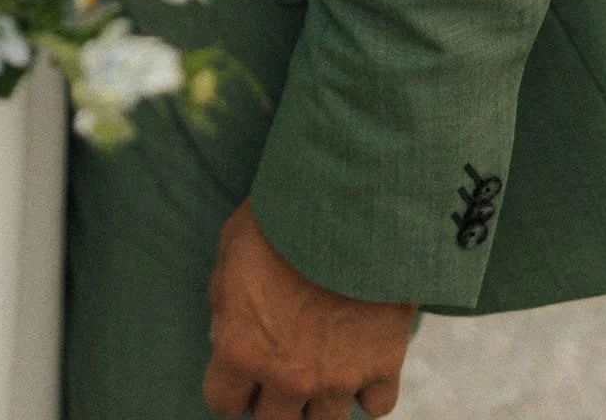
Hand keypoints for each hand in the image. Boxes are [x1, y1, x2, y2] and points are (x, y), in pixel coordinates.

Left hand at [204, 201, 415, 419]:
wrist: (348, 206)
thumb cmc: (280, 219)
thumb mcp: (230, 250)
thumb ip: (224, 302)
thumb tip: (225, 331)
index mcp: (241, 349)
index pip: (223, 402)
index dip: (230, 387)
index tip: (239, 371)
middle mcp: (287, 377)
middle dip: (271, 402)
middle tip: (278, 371)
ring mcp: (337, 378)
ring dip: (318, 403)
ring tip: (318, 370)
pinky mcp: (382, 367)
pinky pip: (375, 406)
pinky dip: (367, 391)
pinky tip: (360, 364)